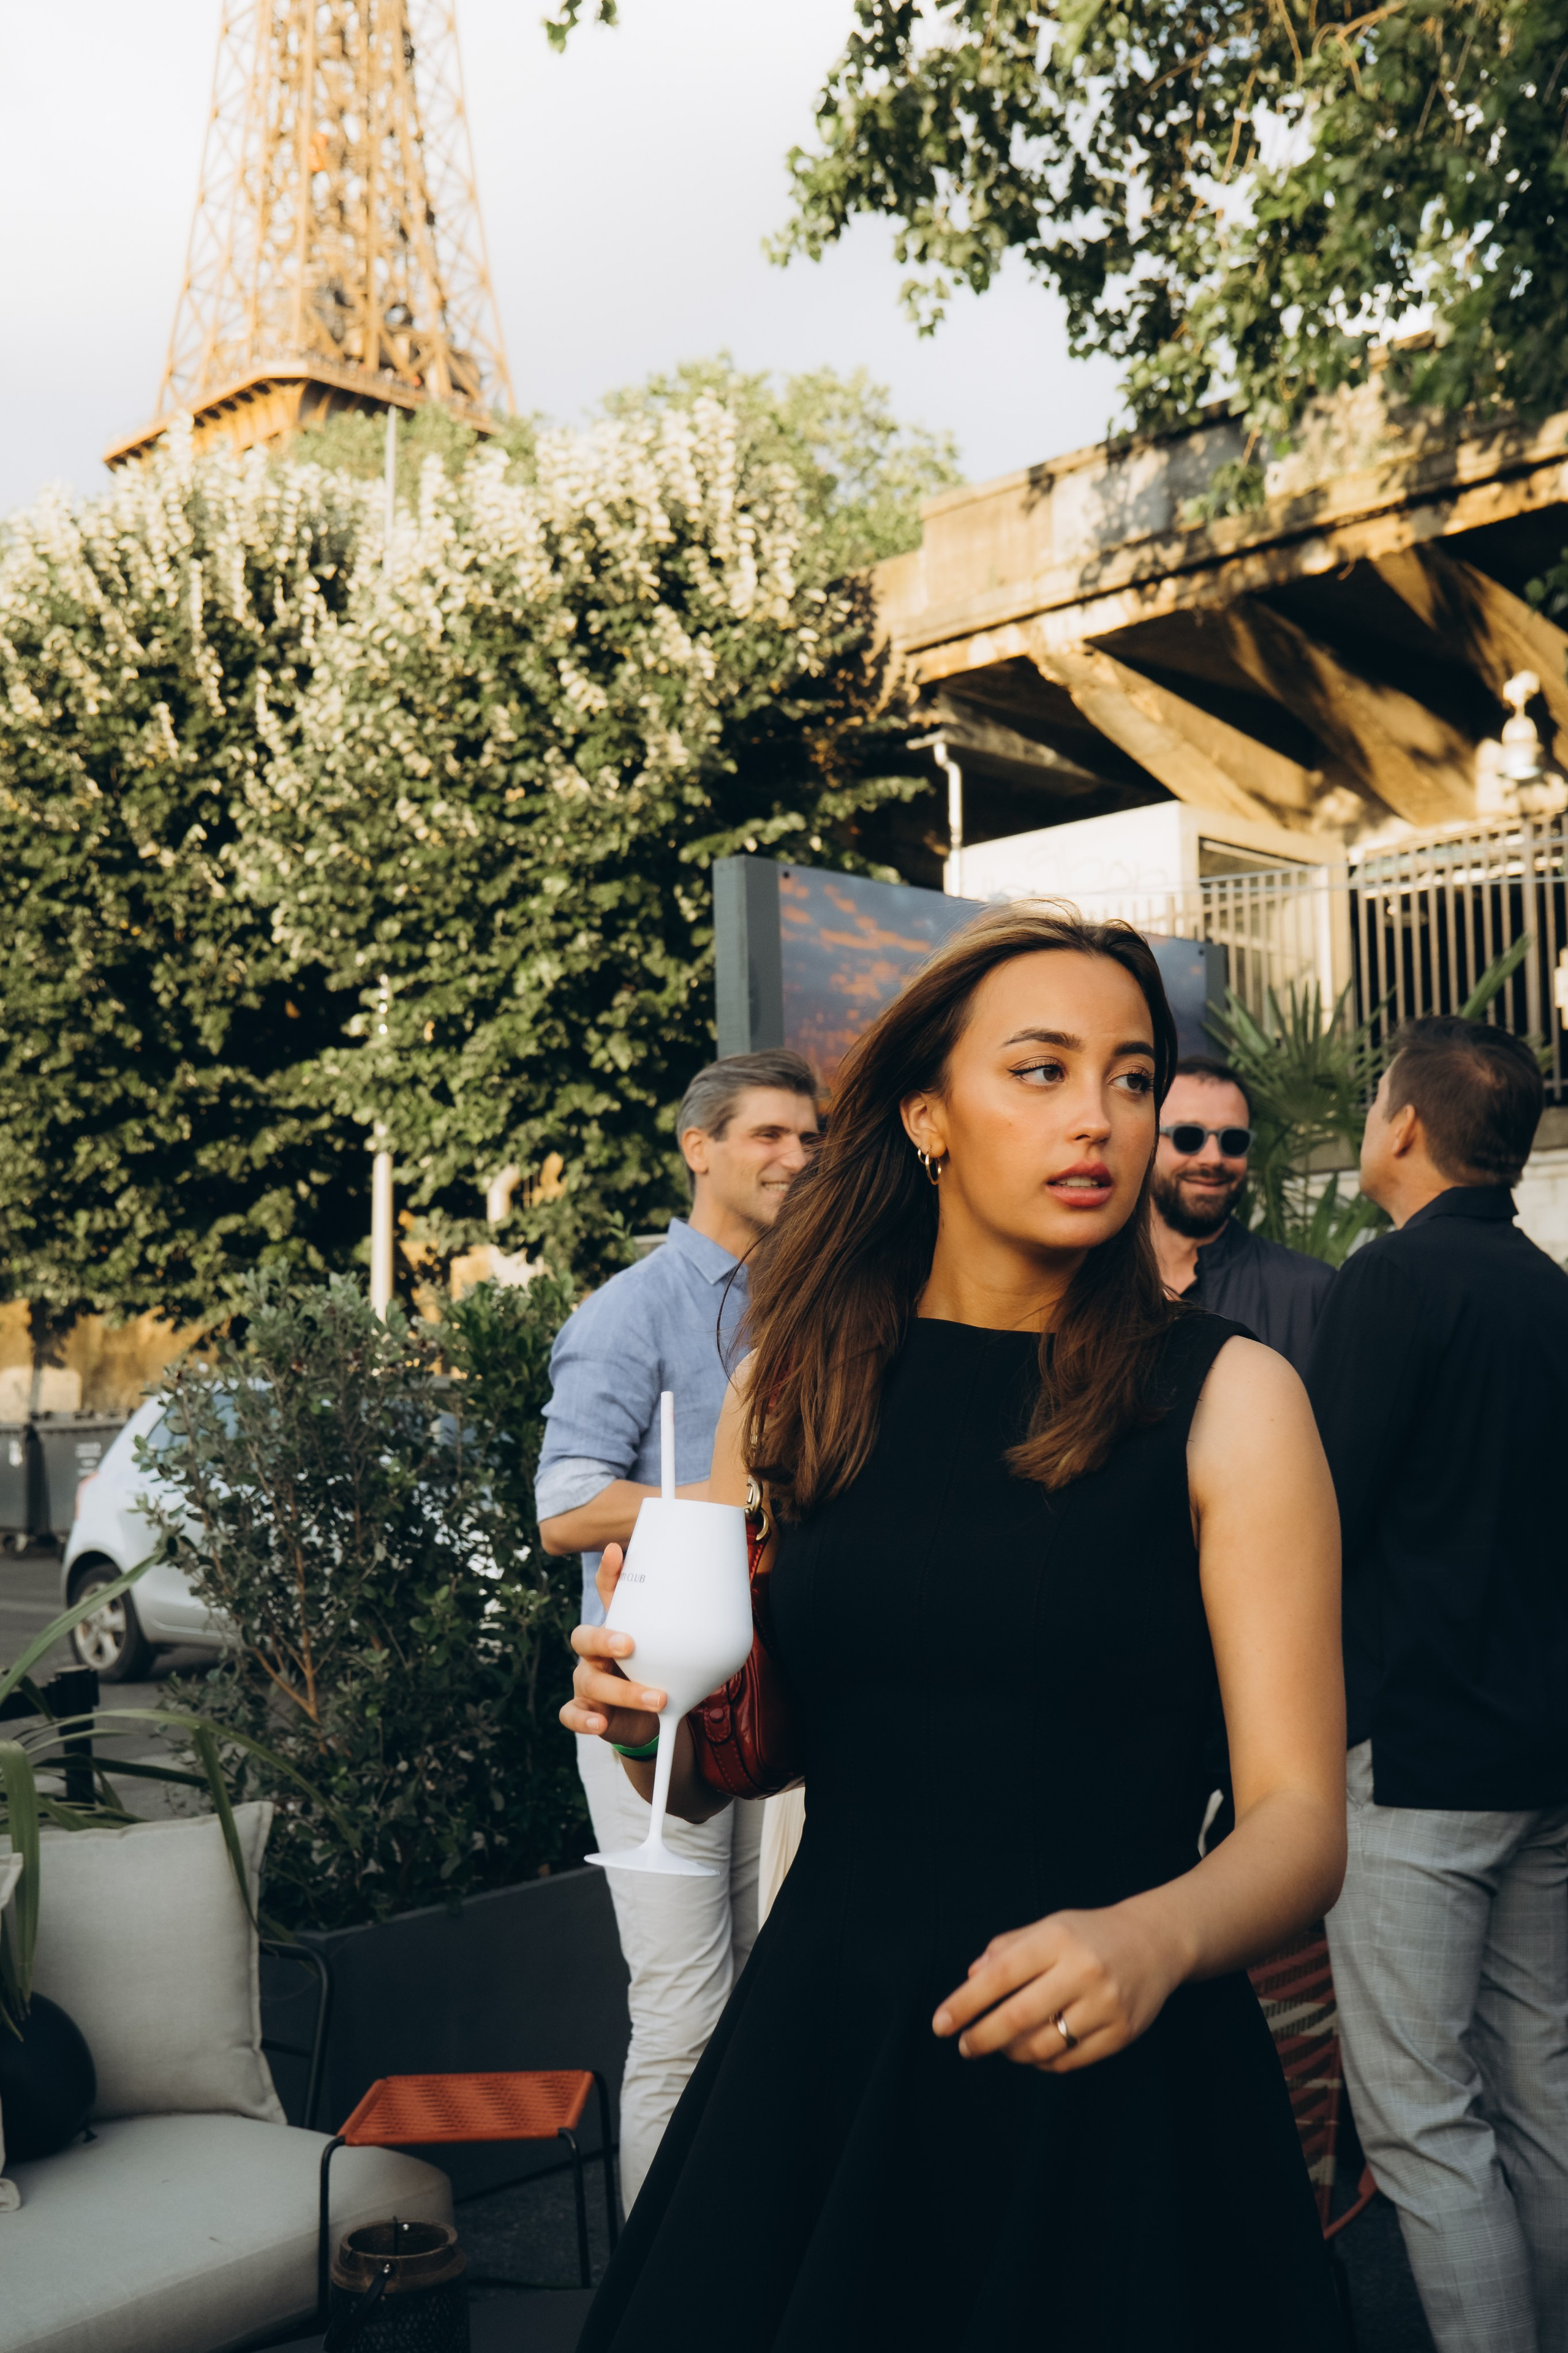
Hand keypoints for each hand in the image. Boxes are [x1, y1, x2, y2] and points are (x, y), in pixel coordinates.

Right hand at [558, 1543, 667, 1745]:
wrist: (649, 1716)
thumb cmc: (656, 1672)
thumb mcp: (666, 1645)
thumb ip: (679, 1621)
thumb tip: (710, 1584)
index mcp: (614, 1628)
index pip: (605, 1594)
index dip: (608, 1573)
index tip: (617, 1552)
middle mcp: (593, 1652)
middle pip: (584, 1637)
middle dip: (604, 1639)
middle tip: (630, 1645)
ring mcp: (587, 1682)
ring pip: (588, 1681)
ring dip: (623, 1691)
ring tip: (658, 1699)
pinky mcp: (586, 1711)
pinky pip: (571, 1714)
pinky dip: (584, 1720)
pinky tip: (602, 1723)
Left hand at [931, 1900, 1185, 2072]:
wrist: (1156, 1943)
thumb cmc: (1089, 1935)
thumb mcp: (1048, 1926)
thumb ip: (1007, 1948)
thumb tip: (970, 1978)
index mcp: (1057, 1939)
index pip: (1000, 1975)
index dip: (965, 2003)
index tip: (940, 2024)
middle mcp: (1083, 1971)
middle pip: (1018, 2017)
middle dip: (982, 2037)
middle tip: (964, 2046)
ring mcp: (1106, 2005)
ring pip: (1043, 2046)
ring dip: (1011, 2053)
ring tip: (1000, 2046)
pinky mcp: (1123, 2033)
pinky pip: (1070, 2061)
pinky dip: (1043, 2062)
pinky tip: (1033, 2052)